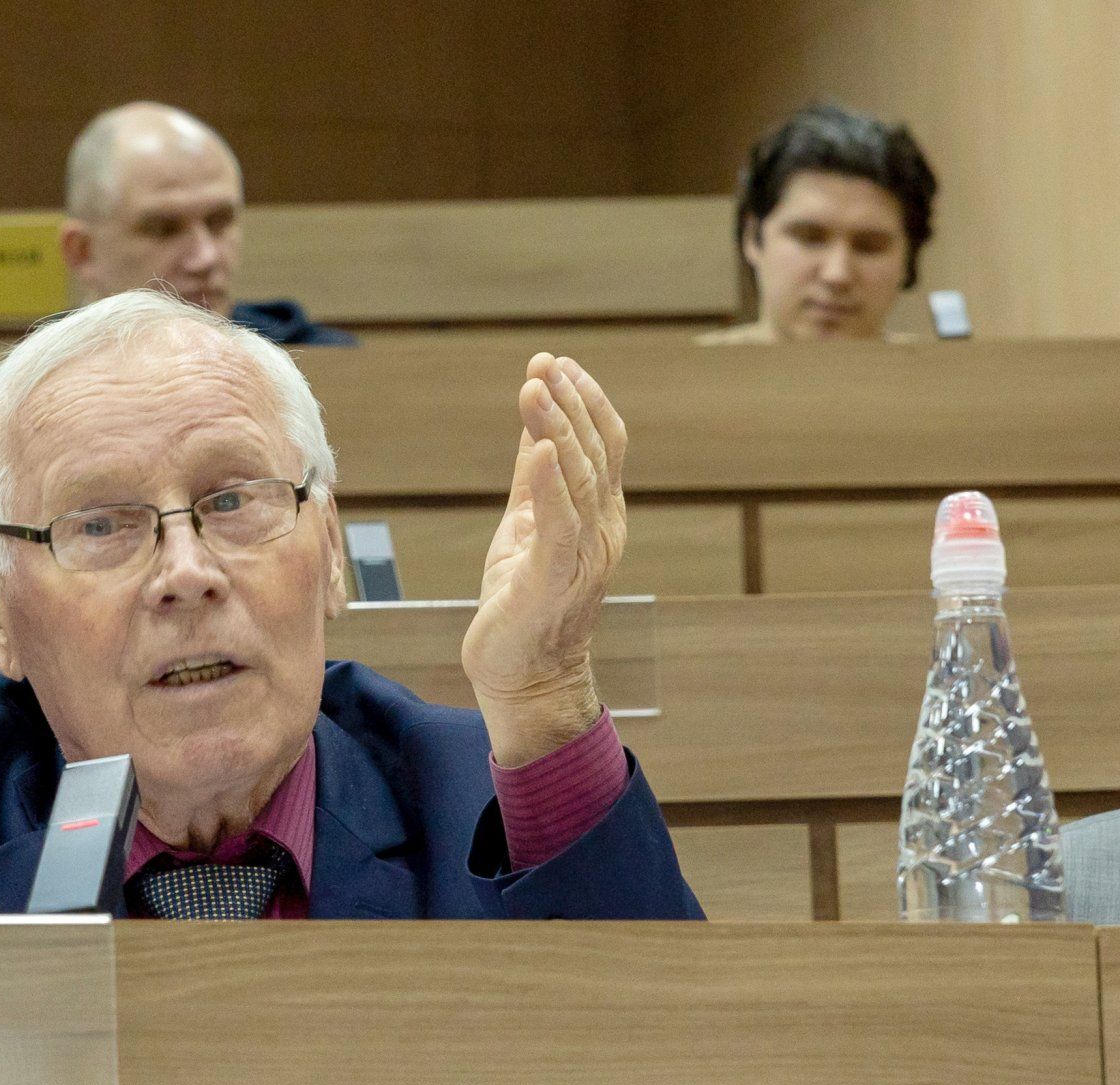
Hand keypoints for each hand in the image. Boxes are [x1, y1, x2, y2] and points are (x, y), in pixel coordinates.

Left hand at [461, 352, 627, 766]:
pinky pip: (558, 522)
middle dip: (570, 403)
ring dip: (557, 428)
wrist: (524, 677)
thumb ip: (534, 478)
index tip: (556, 362)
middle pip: (596, 451)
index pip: (604, 444)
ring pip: (578, 478)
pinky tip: (540, 447)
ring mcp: (584, 555)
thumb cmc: (524, 603)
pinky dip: (550, 482)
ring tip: (536, 388)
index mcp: (597, 514)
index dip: (584, 400)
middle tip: (546, 364)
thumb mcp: (526, 525)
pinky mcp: (555, 579)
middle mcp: (602, 529)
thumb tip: (535, 425)